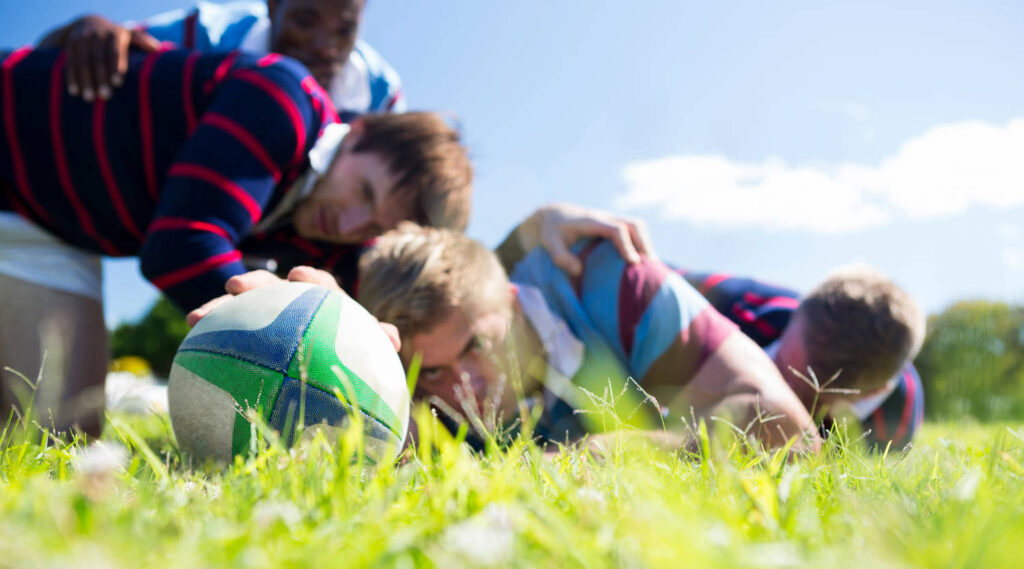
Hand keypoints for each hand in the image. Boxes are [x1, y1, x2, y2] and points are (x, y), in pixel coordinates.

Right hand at [42, 15, 161, 101]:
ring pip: (82, 62)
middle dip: (101, 78)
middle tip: (105, 96)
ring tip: (89, 99)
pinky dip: (72, 78)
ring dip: (85, 81)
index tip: (117, 84)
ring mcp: (82, 39)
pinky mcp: (70, 45)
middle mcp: (97, 35)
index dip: (116, 67)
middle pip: (98, 59)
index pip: (115, 52)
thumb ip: (142, 41)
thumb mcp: (130, 34)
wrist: (88, 21)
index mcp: (115, 34)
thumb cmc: (116, 36)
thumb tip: (157, 49)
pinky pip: (70, 63)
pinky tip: (74, 92)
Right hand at [185, 268, 400, 350]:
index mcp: (322, 306)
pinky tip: (186, 345)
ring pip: (239, 310)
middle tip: (236, 287)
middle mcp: (290, 307)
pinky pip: (221, 335)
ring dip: (218, 310)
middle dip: (253, 284)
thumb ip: (374, 342)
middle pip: (271, 288)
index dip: (310, 280)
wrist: (320, 385)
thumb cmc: (348, 363)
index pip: (319, 286)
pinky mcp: (242, 336)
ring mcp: (262, 320)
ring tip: (194, 317)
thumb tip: (394, 338)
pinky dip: (205, 336)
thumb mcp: (363, 353)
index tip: (298, 277)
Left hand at [525, 203, 657, 276]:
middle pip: (635, 224)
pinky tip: (642, 263)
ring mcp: (612, 220)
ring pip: (638, 226)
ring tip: (650, 266)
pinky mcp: (614, 226)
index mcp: (592, 221)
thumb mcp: (550, 244)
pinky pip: (634, 231)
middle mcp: (606, 218)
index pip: (616, 229)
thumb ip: (560, 257)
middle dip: (644, 244)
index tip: (633, 262)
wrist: (554, 214)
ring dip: (646, 244)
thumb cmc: (552, 232)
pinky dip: (641, 244)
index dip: (626, 245)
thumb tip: (579, 271)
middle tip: (649, 266)